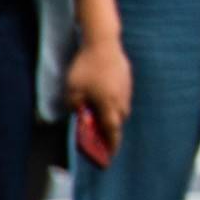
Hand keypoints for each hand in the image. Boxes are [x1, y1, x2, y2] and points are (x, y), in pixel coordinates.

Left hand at [64, 31, 132, 146]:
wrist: (103, 42)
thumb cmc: (86, 68)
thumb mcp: (72, 91)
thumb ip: (76, 107)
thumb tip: (80, 115)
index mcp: (108, 106)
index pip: (112, 132)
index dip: (111, 146)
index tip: (109, 157)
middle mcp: (121, 100)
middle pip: (118, 121)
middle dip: (111, 129)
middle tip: (100, 134)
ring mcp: (126, 88)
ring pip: (121, 108)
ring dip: (112, 114)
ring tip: (100, 113)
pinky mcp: (127, 78)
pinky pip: (122, 96)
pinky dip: (114, 101)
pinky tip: (104, 94)